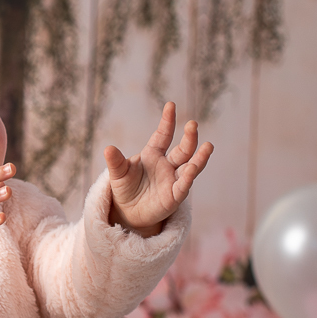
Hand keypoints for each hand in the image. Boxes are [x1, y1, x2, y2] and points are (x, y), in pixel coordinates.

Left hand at [104, 102, 212, 237]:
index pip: (163, 135)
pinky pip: (183, 186)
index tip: (170, 105)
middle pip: (183, 149)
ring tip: (208, 146)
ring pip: (190, 166)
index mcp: (153, 154)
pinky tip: (192, 169)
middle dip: (189, 137)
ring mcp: (173, 180)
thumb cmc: (125, 187)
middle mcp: (167, 165)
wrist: (128, 212)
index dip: (167, 121)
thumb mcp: (118, 174)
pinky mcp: (174, 196)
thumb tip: (108, 149)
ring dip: (199, 157)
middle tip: (192, 124)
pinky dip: (188, 178)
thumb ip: (116, 162)